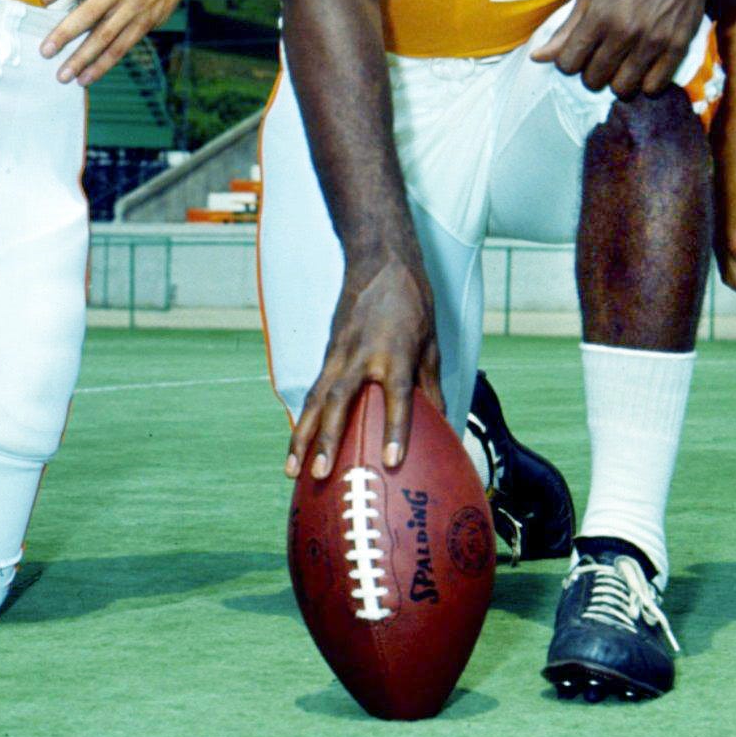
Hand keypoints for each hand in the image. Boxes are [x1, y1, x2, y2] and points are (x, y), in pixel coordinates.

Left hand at [39, 0, 190, 85]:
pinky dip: (103, 65)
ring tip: (63, 75)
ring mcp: (134, 7)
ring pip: (105, 36)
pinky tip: (85, 78)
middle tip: (45, 52)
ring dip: (83, 58)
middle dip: (67, 33)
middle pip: (90, 12)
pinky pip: (121, 48)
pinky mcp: (144, 24)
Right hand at [286, 255, 442, 478]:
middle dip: (328, 439)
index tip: (392, 461)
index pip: (397, 396)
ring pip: (316, 399)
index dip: (396, 429)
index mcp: (396, 352)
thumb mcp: (431, 343)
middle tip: (321, 474)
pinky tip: (298, 445)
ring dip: (302, 436)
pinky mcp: (328, 352)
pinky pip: (314, 390)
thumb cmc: (413, 303)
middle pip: (341, 401)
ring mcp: (339, 353)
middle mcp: (362, 354)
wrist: (379, 262)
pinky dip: (305, 418)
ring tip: (291, 470)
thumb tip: (444, 426)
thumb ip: (431, 386)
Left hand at [530, 0, 711, 96]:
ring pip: (622, 88)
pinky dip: (645, 83)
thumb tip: (537, 58)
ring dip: (617, 81)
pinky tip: (644, 68)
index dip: (569, 62)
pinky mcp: (677, 47)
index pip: (568, 63)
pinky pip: (653, 87)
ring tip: (622, 66)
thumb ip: (566, 28)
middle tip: (601, 59)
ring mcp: (653, 41)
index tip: (578, 54)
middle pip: (594, 79)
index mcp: (599, 14)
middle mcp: (625, 30)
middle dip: (591, 73)